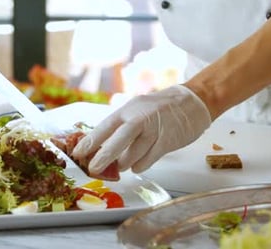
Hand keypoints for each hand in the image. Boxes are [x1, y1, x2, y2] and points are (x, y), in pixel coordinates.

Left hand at [71, 85, 210, 173]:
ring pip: (134, 153)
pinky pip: (149, 158)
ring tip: (120, 166)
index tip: (77, 153)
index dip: (90, 141)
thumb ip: (121, 127)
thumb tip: (101, 146)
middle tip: (93, 168)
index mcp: (128, 110)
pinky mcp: (168, 140)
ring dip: (124, 163)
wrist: (192, 102)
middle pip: (118, 140)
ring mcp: (155, 129)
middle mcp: (140, 118)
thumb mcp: (137, 110)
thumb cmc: (160, 108)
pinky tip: (137, 166)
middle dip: (103, 156)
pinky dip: (141, 165)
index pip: (105, 126)